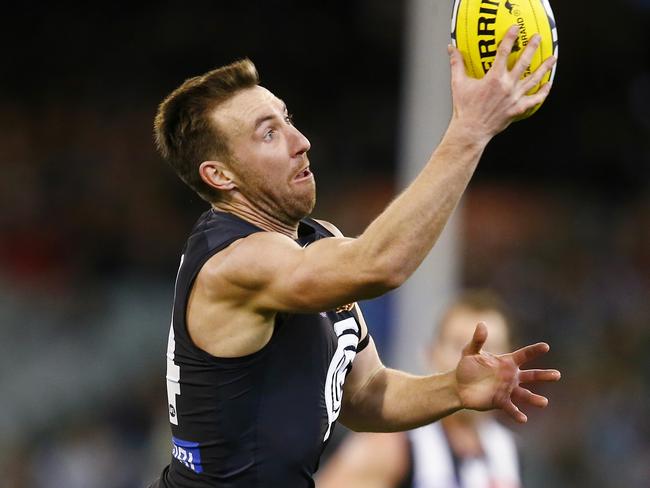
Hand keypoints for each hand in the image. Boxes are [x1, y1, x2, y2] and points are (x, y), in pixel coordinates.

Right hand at [448, 25, 556, 141]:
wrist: (471, 130)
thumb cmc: (465, 109)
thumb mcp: (458, 84)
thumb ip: (457, 64)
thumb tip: (452, 50)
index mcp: (494, 78)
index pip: (504, 52)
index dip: (510, 38)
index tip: (515, 30)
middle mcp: (507, 86)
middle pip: (524, 62)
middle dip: (532, 48)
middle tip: (537, 38)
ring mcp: (514, 98)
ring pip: (534, 79)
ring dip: (544, 68)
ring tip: (552, 58)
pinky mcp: (517, 109)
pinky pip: (534, 100)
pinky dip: (542, 92)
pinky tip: (547, 85)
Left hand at [455, 322, 560, 422]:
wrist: (458, 386)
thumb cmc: (467, 366)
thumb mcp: (470, 351)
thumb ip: (478, 339)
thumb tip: (481, 323)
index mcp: (507, 362)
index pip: (524, 355)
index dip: (534, 351)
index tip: (546, 346)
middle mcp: (511, 376)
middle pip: (531, 375)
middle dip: (544, 375)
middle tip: (557, 375)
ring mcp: (507, 390)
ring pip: (525, 395)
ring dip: (534, 399)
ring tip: (544, 403)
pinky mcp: (500, 402)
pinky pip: (511, 408)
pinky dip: (517, 414)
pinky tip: (523, 419)